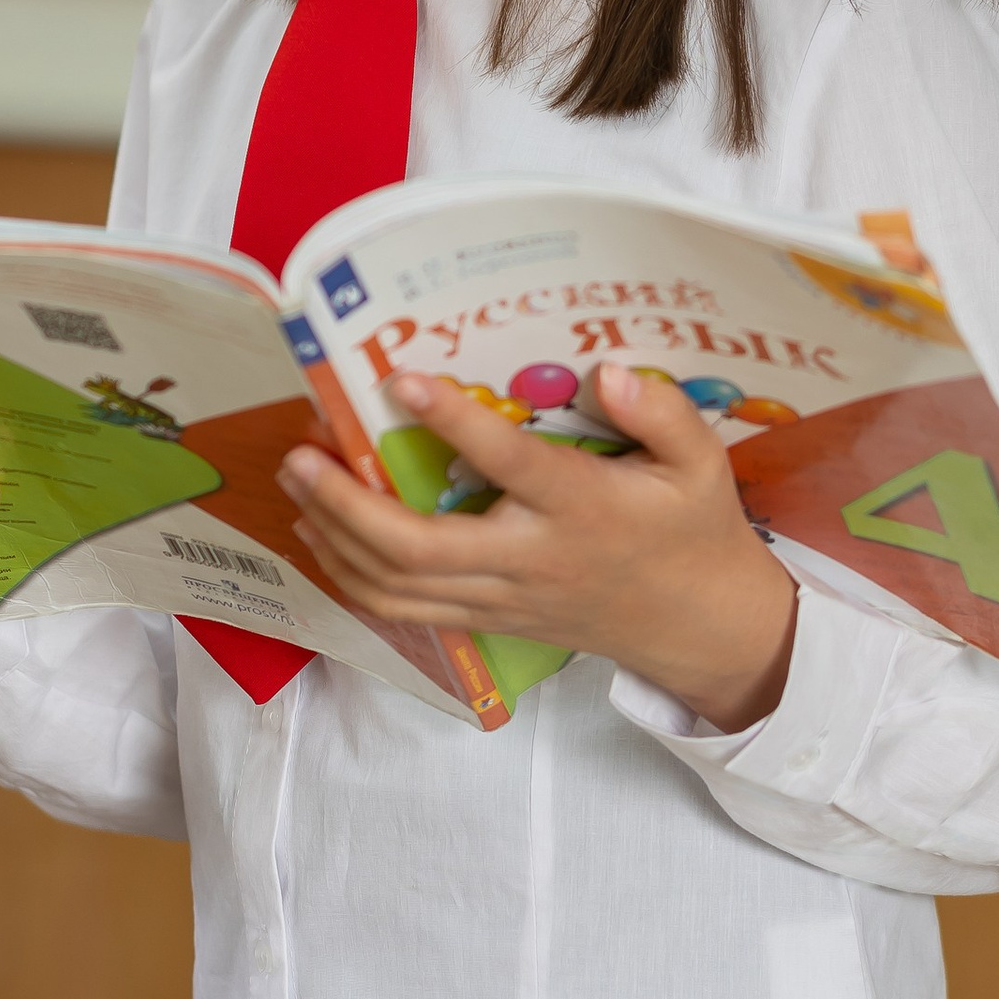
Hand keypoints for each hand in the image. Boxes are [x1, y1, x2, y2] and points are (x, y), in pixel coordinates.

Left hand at [276, 363, 797, 732]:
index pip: (506, 464)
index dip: (450, 422)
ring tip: (297, 484)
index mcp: (582, 508)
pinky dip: (354, 576)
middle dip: (346, 503)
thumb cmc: (693, 531)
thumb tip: (607, 372)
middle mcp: (531, 559)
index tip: (397, 380)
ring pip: (397, 585)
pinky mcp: (490, 621)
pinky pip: (406, 610)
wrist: (700, 627)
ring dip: (334, 537)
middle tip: (301, 452)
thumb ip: (661, 412)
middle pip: (417, 547)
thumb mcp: (701, 463)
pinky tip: (325, 536)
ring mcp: (503, 598)